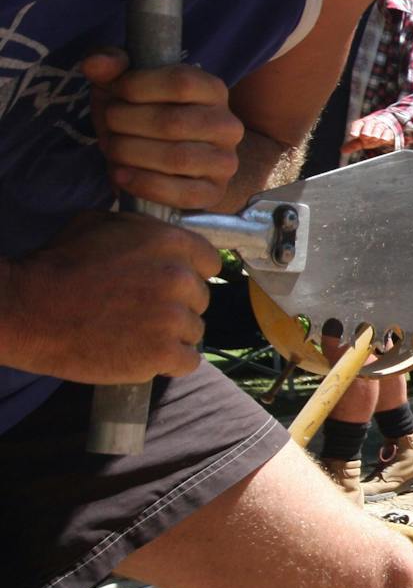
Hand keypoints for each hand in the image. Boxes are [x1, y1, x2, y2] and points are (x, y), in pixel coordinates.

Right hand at [0, 212, 218, 382]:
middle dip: (176, 306)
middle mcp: (179, 278)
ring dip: (171, 335)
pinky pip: (187, 361)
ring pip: (194, 331)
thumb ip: (144, 230)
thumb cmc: (57, 264)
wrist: (27, 309)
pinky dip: (168, 363)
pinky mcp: (162, 353)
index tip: (171, 286)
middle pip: (200, 299)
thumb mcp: (101, 224)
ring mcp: (173, 317)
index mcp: (171, 243)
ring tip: (134, 333)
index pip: (210, 262)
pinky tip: (143, 355)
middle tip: (141, 311)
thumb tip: (162, 232)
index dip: (191, 275)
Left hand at [83, 49, 243, 209]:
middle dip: (126, 123)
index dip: (137, 86)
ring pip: (177, 158)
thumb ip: (111, 66)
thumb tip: (95, 64)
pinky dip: (143, 184)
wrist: (169, 159)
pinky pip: (183, 194)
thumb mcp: (126, 85)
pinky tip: (121, 174)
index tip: (115, 91)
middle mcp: (227, 125)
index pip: (181, 82)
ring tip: (113, 148)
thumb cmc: (145, 114)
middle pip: (173, 122)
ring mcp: (225, 161)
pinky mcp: (214, 192)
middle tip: (109, 124)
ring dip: (130, 153)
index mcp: (212, 90)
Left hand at [341, 113, 402, 155]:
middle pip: (369, 125)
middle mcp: (372, 123)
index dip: (355, 129)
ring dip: (376, 134)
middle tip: (365, 136)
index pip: (357, 124)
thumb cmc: (372, 134)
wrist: (388, 128)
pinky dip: (385, 136)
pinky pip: (388, 132)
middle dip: (367, 131)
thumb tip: (342, 151)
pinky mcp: (390, 131)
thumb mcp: (362, 140)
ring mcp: (381, 126)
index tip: (353, 135)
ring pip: (378, 128)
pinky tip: (383, 139)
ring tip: (375, 138)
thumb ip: (353, 145)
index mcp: (362, 124)